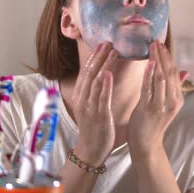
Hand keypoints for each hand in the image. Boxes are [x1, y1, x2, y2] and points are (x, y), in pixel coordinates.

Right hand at [71, 42, 116, 164]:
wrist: (91, 149)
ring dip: (104, 65)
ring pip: (95, 82)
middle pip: (90, 73)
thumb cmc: (94, 127)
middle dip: (99, 56)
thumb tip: (102, 75)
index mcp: (81, 96)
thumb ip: (95, 91)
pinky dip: (105, 85)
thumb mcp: (91, 106)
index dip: (94, 57)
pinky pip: (101, 98)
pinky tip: (109, 73)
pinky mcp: (99, 115)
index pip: (86, 72)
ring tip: (112, 52)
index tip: (101, 44)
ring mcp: (90, 107)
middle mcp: (83, 99)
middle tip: (108, 42)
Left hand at [128, 41, 188, 156]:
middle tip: (156, 40)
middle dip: (163, 55)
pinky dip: (149, 75)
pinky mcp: (149, 109)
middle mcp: (172, 101)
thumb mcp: (168, 105)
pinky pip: (149, 88)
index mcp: (177, 99)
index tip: (162, 44)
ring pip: (161, 78)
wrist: (147, 145)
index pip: (174, 73)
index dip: (168, 58)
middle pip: (169, 73)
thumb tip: (184, 71)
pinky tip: (149, 63)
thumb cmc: (153, 123)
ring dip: (156, 60)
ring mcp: (161, 106)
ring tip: (152, 46)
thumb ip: (174, 88)